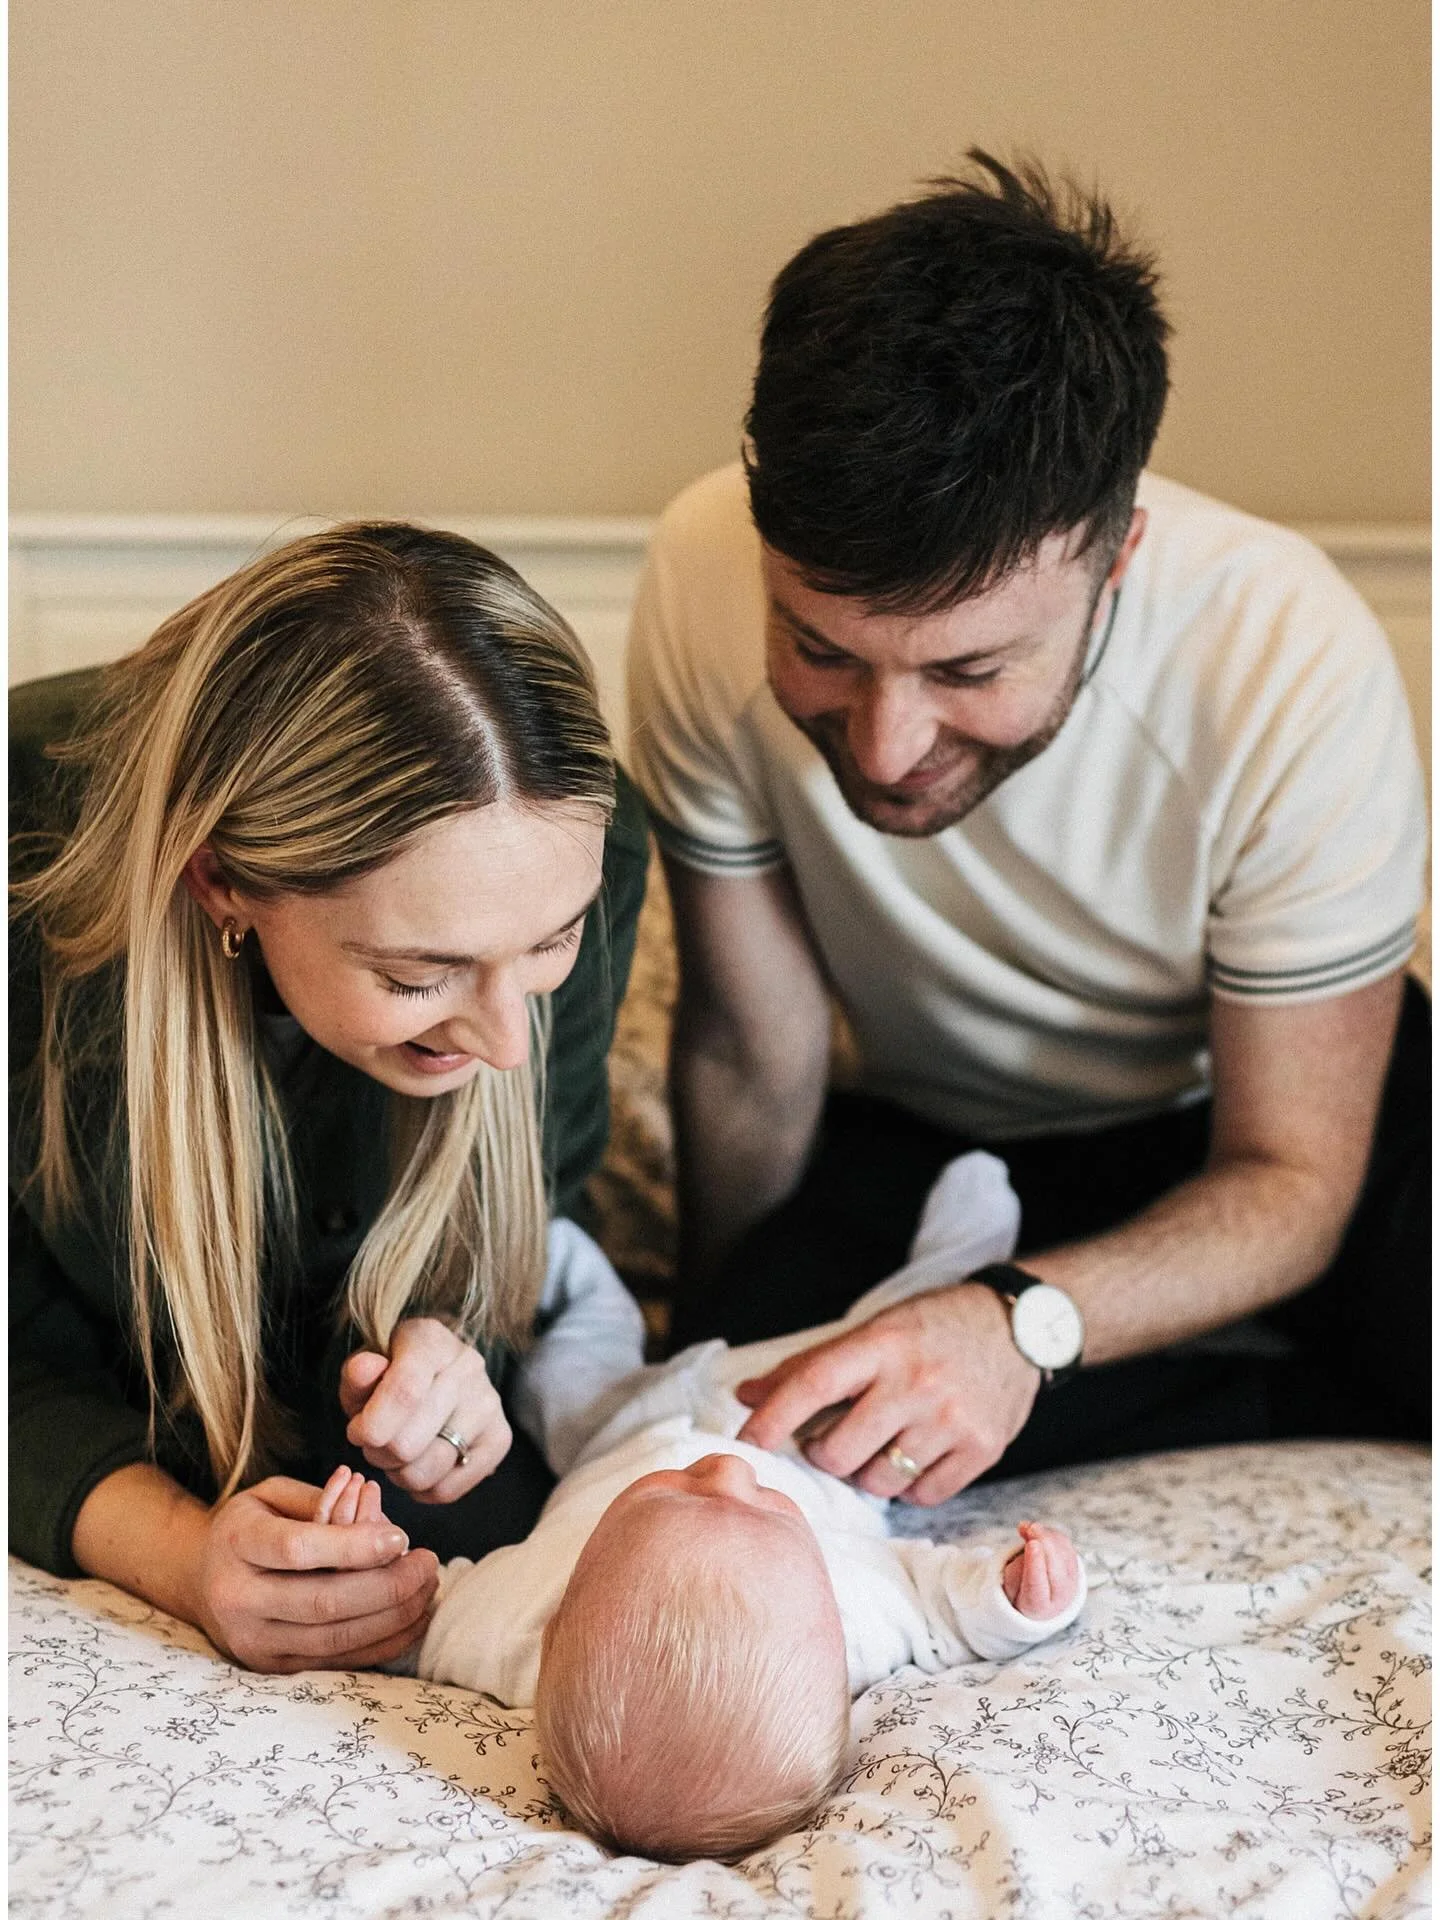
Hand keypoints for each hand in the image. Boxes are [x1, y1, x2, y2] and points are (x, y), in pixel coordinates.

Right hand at [189, 1475, 438, 1673]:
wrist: (200, 1579)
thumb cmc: (250, 1526)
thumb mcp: (272, 1494)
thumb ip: (322, 1498)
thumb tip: (376, 1511)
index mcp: (238, 1543)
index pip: (299, 1550)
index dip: (355, 1546)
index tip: (402, 1538)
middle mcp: (238, 1599)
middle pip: (323, 1601)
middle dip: (388, 1586)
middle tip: (428, 1564)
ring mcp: (253, 1641)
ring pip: (334, 1638)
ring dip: (393, 1618)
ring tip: (427, 1589)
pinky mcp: (272, 1668)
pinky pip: (336, 1661)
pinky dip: (381, 1644)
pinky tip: (412, 1620)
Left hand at [340, 1316, 512, 1503]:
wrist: (434, 1377)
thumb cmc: (390, 1376)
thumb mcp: (365, 1369)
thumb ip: (358, 1373)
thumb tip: (365, 1369)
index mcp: (430, 1340)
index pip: (405, 1391)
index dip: (373, 1425)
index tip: (357, 1433)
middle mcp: (468, 1366)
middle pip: (411, 1440)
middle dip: (378, 1453)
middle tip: (374, 1444)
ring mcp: (489, 1402)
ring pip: (429, 1469)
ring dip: (399, 1474)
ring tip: (394, 1457)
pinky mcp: (500, 1437)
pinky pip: (450, 1488)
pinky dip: (423, 1490)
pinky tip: (417, 1468)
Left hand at [734, 1284, 1039, 1504]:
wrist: (1016, 1328)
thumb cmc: (931, 1329)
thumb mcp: (872, 1331)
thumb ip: (810, 1366)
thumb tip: (746, 1395)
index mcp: (881, 1345)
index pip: (813, 1384)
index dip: (772, 1418)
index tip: (745, 1443)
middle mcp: (915, 1382)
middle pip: (838, 1452)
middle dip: (823, 1455)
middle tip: (831, 1439)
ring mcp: (951, 1419)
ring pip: (877, 1482)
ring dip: (865, 1473)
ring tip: (878, 1445)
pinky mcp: (982, 1449)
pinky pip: (921, 1496)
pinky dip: (907, 1487)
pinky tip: (912, 1457)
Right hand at [1001, 1522, 1080, 1618]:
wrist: (1043, 1599)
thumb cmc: (1023, 1593)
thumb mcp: (1010, 1587)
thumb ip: (1017, 1569)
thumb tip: (1031, 1544)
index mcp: (1039, 1606)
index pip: (1037, 1586)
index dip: (1035, 1564)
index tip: (1032, 1545)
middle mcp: (1060, 1596)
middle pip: (1056, 1567)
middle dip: (1045, 1544)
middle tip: (1031, 1529)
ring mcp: (1071, 1580)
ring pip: (1063, 1552)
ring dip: (1046, 1535)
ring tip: (1027, 1528)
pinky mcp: (1075, 1564)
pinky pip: (1065, 1544)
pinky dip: (1050, 1533)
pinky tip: (1034, 1530)